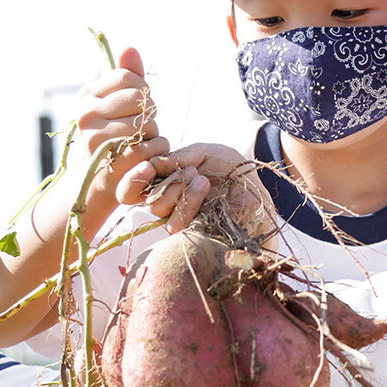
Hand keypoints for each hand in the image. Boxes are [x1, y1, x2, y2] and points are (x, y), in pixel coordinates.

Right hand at [75, 47, 170, 190]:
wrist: (102, 180)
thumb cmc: (116, 135)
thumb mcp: (119, 102)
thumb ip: (128, 75)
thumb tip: (130, 48)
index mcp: (86, 96)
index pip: (129, 77)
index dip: (143, 90)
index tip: (139, 106)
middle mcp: (85, 115)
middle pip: (139, 99)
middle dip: (150, 112)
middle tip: (144, 126)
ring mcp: (95, 138)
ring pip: (146, 122)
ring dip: (155, 133)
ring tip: (145, 141)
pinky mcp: (110, 161)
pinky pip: (148, 145)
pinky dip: (158, 148)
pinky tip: (152, 153)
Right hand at [119, 142, 274, 237]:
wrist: (256, 186)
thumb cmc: (228, 168)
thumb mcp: (203, 153)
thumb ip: (177, 157)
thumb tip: (152, 164)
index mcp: (164, 184)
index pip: (131, 191)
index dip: (132, 180)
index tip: (147, 166)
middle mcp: (168, 205)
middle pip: (146, 200)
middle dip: (166, 181)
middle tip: (190, 170)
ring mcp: (179, 221)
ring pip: (160, 212)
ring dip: (178, 190)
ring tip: (200, 178)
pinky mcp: (193, 234)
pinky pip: (177, 223)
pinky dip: (189, 201)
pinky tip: (204, 186)